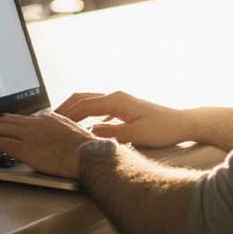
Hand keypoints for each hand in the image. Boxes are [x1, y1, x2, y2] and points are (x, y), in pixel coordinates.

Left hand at [0, 112, 96, 178]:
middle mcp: (37, 122)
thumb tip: (63, 142)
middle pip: (7, 120)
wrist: (91, 156)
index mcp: (49, 118)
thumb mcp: (76, 137)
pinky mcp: (25, 148)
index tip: (5, 131)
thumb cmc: (89, 152)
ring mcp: (30, 134)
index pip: (23, 119)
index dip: (10, 125)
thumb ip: (64, 135)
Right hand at [55, 92, 191, 147]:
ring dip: (76, 110)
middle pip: (83, 98)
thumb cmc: (163, 129)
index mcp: (116, 101)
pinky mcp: (126, 108)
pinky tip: (87, 125)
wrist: (183, 123)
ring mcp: (121, 102)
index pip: (84, 107)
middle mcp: (117, 97)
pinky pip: (100, 108)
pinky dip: (88, 114)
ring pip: (91, 102)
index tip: (53, 124)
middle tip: (49, 118)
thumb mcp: (135, 136)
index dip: (67, 116)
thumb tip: (90, 133)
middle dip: (65, 107)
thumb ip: (111, 135)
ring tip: (63, 121)